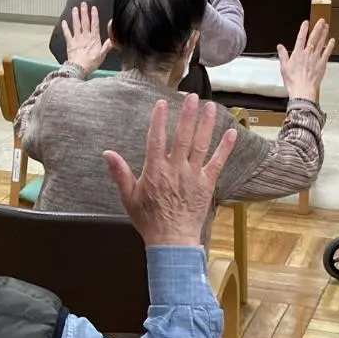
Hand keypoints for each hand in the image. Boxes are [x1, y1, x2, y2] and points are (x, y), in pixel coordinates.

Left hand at [60, 2, 111, 73]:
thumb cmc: (91, 63)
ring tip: (75, 9)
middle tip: (83, 4)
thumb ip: (107, 46)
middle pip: (85, 22)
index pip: (94, 24)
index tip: (93, 8)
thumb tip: (113, 39)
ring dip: (75, 16)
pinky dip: (65, 28)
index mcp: (94, 39)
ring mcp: (77, 39)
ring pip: (76, 25)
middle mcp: (85, 37)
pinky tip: (64, 22)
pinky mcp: (70, 43)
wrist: (79, 68)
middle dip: (84, 12)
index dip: (94, 16)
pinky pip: (67, 34)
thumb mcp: (102, 55)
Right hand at [105, 93, 237, 246]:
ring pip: (200, 144)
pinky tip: (231, 133)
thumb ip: (119, 173)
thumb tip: (107, 154)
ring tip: (209, 107)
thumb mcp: (129, 197)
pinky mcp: (206, 184)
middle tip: (190, 97)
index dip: (158, 120)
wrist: (171, 240)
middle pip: (182, 136)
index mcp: (155, 171)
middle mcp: (175, 169)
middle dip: (186, 115)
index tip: (160, 104)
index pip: (156, 139)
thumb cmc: (149, 220)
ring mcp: (193, 175)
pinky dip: (225, 148)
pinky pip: (217, 162)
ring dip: (206, 124)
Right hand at [277, 18, 334, 102]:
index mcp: (297, 54)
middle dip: (317, 28)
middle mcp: (307, 54)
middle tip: (322, 20)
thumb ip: (283, 55)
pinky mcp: (322, 64)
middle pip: (313, 38)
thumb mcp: (284, 67)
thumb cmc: (293, 81)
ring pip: (321, 43)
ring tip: (327, 26)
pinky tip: (332, 41)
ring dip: (324, 34)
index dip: (304, 29)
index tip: (306, 22)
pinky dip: (329, 46)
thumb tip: (280, 46)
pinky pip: (326, 53)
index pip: (301, 38)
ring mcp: (316, 58)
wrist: (303, 90)